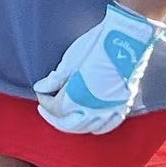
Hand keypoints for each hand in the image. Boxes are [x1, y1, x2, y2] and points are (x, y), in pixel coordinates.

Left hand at [33, 2, 163, 134]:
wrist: (125, 39)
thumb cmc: (95, 46)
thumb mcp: (70, 60)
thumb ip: (55, 79)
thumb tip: (41, 89)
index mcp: (78, 96)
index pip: (56, 108)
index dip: (45, 101)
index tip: (41, 92)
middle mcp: (95, 108)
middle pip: (69, 124)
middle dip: (54, 117)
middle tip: (44, 109)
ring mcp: (111, 109)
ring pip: (88, 127)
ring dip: (72, 124)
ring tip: (62, 115)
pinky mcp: (124, 105)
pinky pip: (108, 125)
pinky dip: (95, 126)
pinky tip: (88, 121)